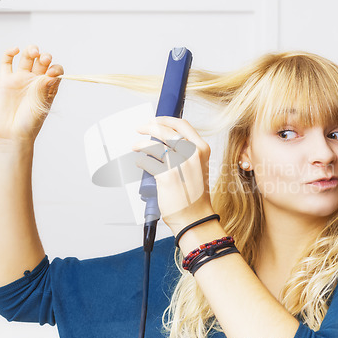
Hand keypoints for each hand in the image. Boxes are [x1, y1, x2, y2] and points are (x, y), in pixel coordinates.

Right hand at [0, 45, 63, 146]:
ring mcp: (20, 80)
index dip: (56, 68)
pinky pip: (6, 62)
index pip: (56, 70)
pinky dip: (9, 53)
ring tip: (33, 51)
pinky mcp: (5, 81)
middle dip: (45, 57)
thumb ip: (45, 88)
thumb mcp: (42, 105)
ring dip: (31, 51)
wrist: (12, 134)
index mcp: (48, 87)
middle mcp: (35, 82)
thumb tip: (51, 72)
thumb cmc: (30, 123)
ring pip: (26, 58)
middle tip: (44, 59)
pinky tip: (15, 50)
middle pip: (42, 61)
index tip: (52, 73)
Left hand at [132, 116, 214, 233]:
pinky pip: (147, 162)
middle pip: (166, 131)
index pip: (183, 125)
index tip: (155, 119)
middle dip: (149, 127)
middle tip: (140, 128)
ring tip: (135, 146)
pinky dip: (141, 161)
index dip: (166, 119)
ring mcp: (179, 164)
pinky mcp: (166, 176)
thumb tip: (165, 142)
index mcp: (202, 149)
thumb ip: (187, 153)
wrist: (195, 217)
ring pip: (154, 145)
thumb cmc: (195, 196)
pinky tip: (140, 163)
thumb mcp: (198, 167)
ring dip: (141, 144)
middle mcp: (192, 153)